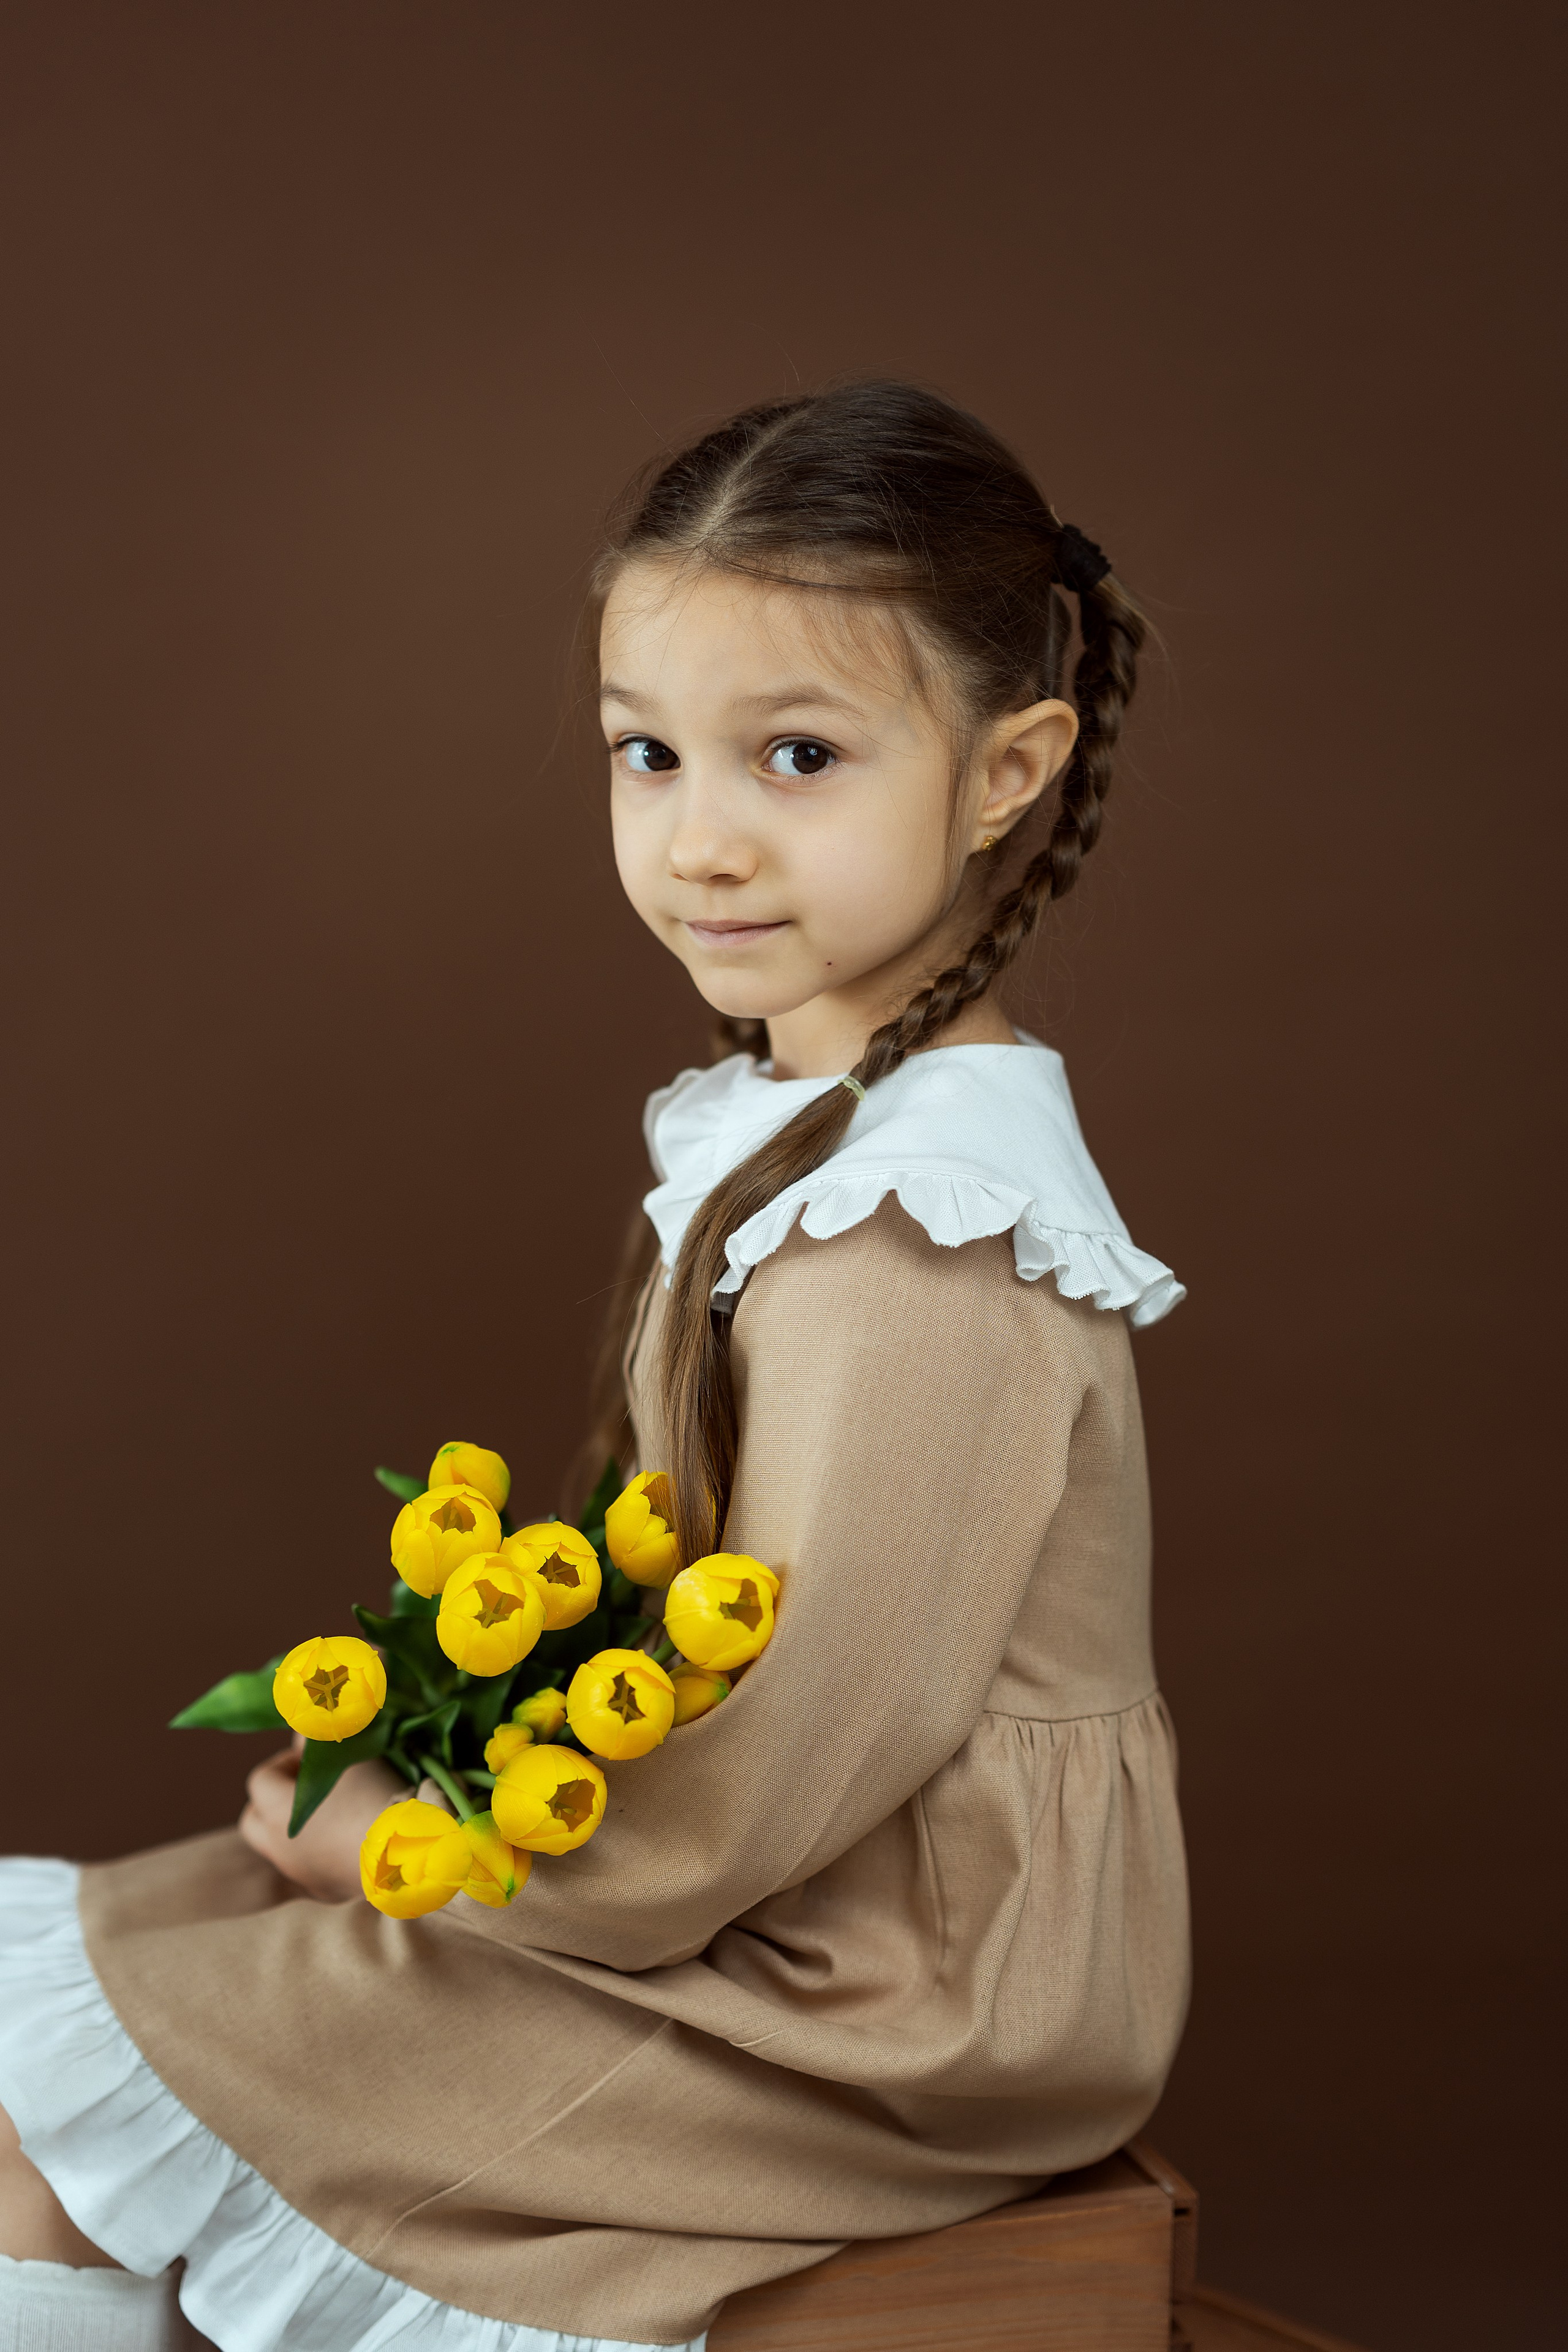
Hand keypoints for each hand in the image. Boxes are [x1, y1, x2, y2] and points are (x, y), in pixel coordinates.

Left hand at [239, 1742, 404, 1902]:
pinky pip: (314, 1867)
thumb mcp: (349, 1750)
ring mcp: (304, 1876)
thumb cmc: (376, 1792)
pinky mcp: (329, 1893)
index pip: (261, 1780)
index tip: (315, 1754)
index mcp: (278, 1813)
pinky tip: (357, 1835)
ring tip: (340, 1807)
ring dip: (303, 1825)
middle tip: (315, 1782)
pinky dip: (325, 1850)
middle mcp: (281, 1850)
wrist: (414, 1850)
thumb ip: (320, 1736)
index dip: (285, 1761)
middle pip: (257, 1821)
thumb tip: (306, 1733)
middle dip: (280, 1798)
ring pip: (285, 1847)